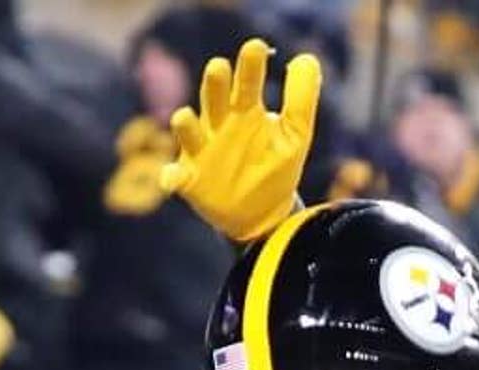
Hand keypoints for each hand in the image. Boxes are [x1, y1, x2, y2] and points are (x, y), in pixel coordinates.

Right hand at [161, 40, 320, 241]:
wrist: (262, 215)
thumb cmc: (275, 167)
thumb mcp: (296, 135)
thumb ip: (301, 99)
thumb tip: (308, 58)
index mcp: (244, 110)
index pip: (246, 83)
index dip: (250, 66)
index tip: (257, 47)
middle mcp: (218, 124)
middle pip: (213, 98)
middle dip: (214, 85)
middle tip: (219, 67)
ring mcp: (201, 150)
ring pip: (188, 131)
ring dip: (185, 124)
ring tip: (184, 117)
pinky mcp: (189, 179)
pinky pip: (175, 176)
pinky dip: (170, 176)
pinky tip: (171, 179)